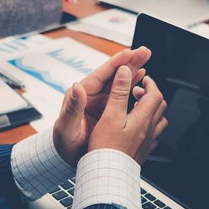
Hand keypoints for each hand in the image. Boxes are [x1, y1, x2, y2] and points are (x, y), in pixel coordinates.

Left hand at [52, 47, 151, 165]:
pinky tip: (141, 78)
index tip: (130, 53)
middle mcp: (93, 94)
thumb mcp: (65, 128)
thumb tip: (76, 88)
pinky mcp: (108, 109)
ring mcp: (101, 101)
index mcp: (83, 94)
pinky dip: (133, 84)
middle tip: (144, 51)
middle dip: (130, 61)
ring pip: (120, 81)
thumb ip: (71, 109)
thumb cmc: (63, 144)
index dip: (117, 62)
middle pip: (114, 73)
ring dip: (133, 70)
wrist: (66, 158)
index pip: (102, 74)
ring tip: (146, 59)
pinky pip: (122, 93)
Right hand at [89, 68, 167, 163]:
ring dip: (151, 111)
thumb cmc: (106, 149)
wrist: (108, 176)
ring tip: (138, 108)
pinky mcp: (142, 153)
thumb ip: (119, 92)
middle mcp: (149, 130)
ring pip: (159, 122)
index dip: (150, 84)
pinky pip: (153, 136)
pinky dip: (148, 127)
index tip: (142, 79)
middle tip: (137, 91)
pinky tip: (138, 129)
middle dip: (150, 95)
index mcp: (143, 119)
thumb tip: (125, 72)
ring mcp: (147, 143)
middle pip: (159, 107)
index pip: (155, 94)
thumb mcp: (110, 115)